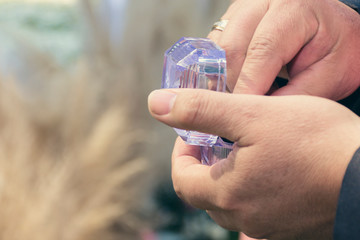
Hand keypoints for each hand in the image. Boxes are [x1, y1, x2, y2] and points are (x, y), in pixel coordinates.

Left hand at [148, 89, 359, 238]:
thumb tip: (156, 104)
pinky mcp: (289, 226)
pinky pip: (256, 208)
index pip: (182, 179)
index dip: (182, 153)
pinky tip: (270, 166)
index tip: (194, 133)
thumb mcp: (250, 114)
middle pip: (204, 192)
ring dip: (227, 174)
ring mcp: (268, 226)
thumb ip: (199, 110)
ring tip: (244, 148)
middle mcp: (244, 218)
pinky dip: (251, 186)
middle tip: (217, 138)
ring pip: (230, 201)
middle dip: (203, 163)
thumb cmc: (314, 141)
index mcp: (227, 194)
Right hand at [208, 0, 359, 99]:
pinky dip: (221, 70)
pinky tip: (238, 82)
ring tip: (242, 97)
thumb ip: (296, 96)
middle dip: (232, 85)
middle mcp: (262, 3)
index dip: (248, 87)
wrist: (333, 31)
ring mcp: (243, 9)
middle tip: (241, 111)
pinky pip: (215, 48)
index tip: (243, 116)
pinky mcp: (232, 20)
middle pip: (231, 48)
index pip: (262, 50)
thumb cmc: (335, 50)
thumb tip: (260, 114)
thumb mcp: (329, 76)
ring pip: (218, 49)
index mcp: (293, 9)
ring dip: (224, 78)